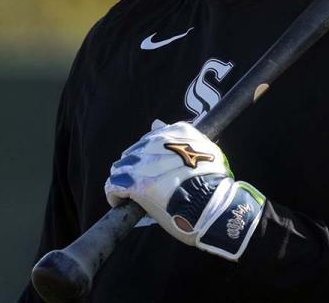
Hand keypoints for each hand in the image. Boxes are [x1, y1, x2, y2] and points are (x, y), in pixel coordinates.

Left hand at [104, 120, 264, 260]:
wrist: (214, 207)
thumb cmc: (215, 183)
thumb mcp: (207, 151)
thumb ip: (184, 137)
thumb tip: (155, 122)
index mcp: (177, 132)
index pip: (151, 139)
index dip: (151, 157)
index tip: (156, 170)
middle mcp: (157, 143)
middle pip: (134, 153)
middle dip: (137, 168)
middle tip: (146, 184)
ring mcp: (145, 163)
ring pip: (121, 168)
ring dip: (125, 180)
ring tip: (134, 194)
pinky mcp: (134, 185)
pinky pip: (113, 187)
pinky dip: (115, 195)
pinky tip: (121, 203)